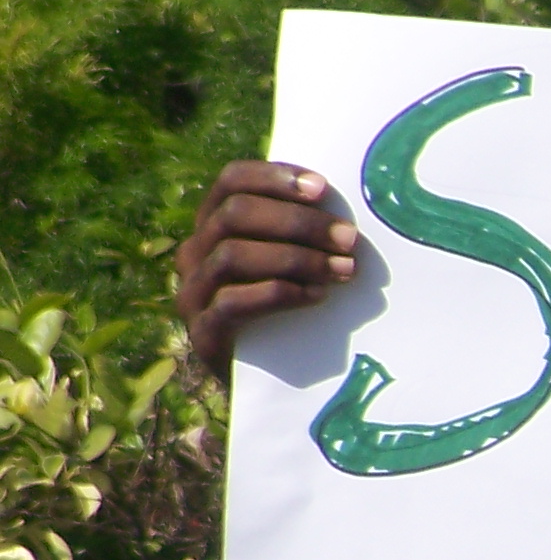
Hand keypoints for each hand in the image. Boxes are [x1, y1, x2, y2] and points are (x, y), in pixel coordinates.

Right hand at [174, 161, 360, 377]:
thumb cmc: (289, 311)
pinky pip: (232, 303)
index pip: (232, 181)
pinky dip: (279, 293)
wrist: (266, 382)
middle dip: (299, 222)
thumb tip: (348, 211)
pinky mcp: (203, 332)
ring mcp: (193, 293)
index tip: (323, 189)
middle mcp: (195, 253)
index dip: (275, 177)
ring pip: (232, 255)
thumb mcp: (292, 264)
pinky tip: (317, 296)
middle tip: (349, 238)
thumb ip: (303, 234)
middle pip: (235, 214)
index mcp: (214, 225)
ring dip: (296, 258)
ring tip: (344, 270)